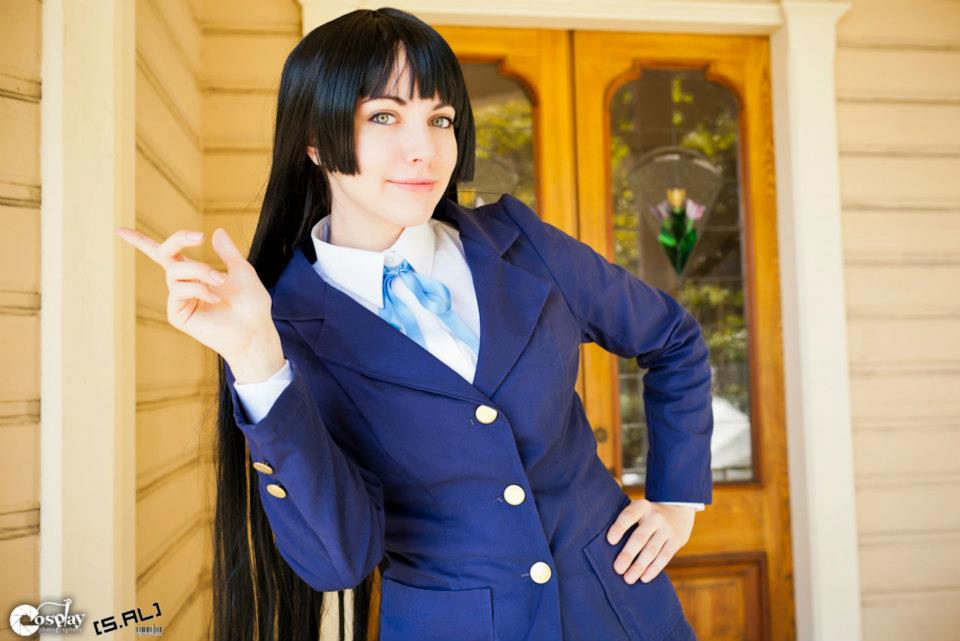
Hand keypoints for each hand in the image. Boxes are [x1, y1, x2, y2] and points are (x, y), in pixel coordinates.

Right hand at [115, 227, 283, 380]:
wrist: (254, 329)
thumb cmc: (251, 304)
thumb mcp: (241, 271)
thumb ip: (228, 252)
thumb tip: (215, 231)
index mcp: (195, 273)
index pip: (165, 254)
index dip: (141, 242)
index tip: (120, 231)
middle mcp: (183, 284)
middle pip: (165, 254)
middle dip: (178, 240)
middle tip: (199, 237)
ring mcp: (178, 299)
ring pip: (176, 271)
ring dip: (201, 271)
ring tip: (221, 282)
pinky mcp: (177, 314)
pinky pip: (179, 290)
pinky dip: (198, 288)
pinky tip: (214, 297)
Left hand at [606, 499, 695, 583]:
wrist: (677, 512)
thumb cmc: (645, 516)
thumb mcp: (637, 510)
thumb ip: (623, 521)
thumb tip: (602, 543)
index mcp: (641, 506)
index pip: (629, 515)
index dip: (620, 527)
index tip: (610, 541)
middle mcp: (655, 516)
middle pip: (640, 537)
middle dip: (628, 554)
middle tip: (617, 569)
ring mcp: (667, 529)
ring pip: (652, 550)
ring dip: (639, 566)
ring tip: (628, 578)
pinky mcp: (677, 540)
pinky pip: (664, 557)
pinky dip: (653, 569)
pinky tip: (644, 578)